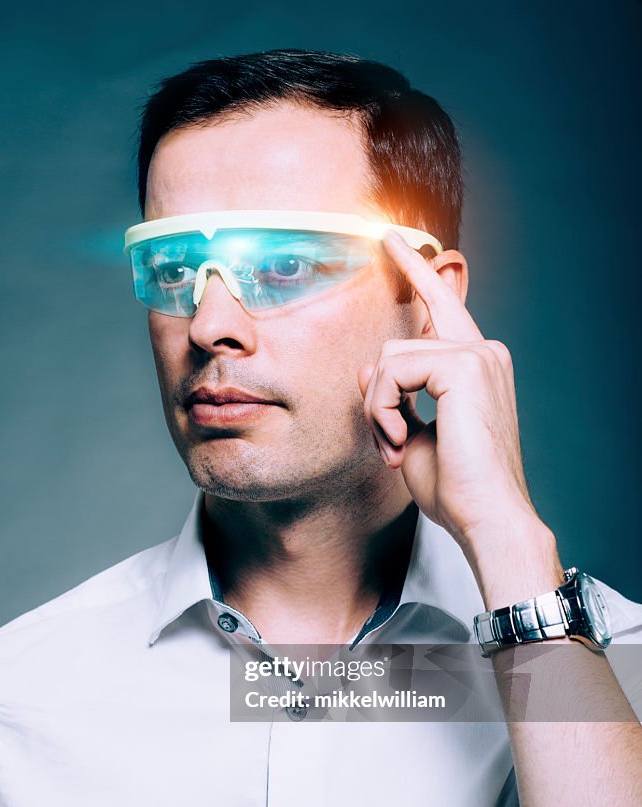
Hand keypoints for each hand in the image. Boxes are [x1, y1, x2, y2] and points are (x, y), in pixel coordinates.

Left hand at [357, 230, 538, 552]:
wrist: (487, 517)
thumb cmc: (458, 488)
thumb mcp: (412, 436)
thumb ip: (394, 397)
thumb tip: (368, 366)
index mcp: (477, 367)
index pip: (443, 310)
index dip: (417, 275)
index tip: (392, 241)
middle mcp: (483, 352)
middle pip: (407, 331)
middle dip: (388, 357)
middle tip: (388, 386)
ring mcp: (477, 355)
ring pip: (389, 356)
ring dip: (377, 407)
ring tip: (394, 447)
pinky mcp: (463, 366)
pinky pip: (391, 370)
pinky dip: (382, 409)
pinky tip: (398, 441)